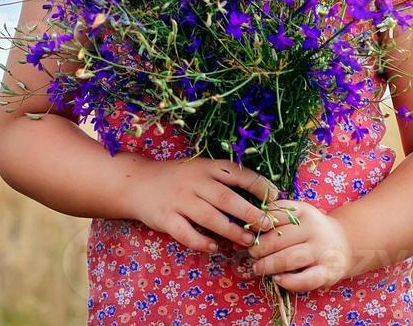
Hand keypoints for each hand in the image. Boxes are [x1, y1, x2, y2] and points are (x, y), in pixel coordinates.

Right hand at [122, 156, 281, 256]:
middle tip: (268, 225)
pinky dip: (202, 242)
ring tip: (248, 240)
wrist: (136, 182)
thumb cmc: (177, 178)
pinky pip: (187, 233)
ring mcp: (179, 200)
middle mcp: (194, 182)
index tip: (276, 196)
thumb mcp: (199, 170)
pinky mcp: (166, 218)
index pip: (238, 173)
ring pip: (210, 218)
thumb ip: (223, 180)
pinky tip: (215, 247)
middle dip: (250, 212)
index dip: (259, 185)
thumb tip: (259, 195)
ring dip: (232, 230)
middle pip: (227, 198)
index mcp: (205, 167)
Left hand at [246, 199, 354, 293]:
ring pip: (290, 259)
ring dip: (269, 265)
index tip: (246, 232)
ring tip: (258, 268)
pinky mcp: (327, 272)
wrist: (344, 242)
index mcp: (304, 211)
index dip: (257, 225)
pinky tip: (277, 280)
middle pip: (279, 239)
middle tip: (250, 253)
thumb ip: (272, 221)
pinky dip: (289, 282)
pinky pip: (307, 279)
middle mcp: (314, 230)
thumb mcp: (295, 217)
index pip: (275, 216)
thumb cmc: (310, 230)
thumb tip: (240, 234)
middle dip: (259, 248)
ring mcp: (322, 251)